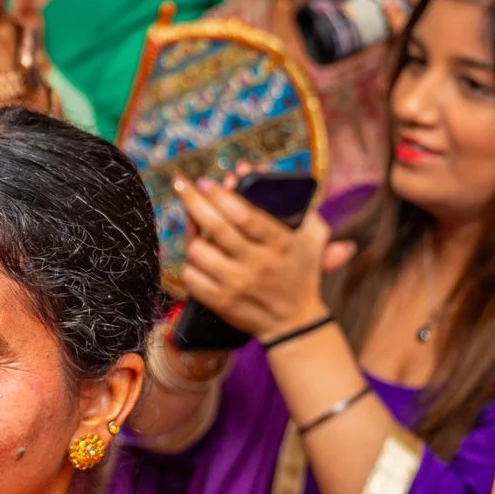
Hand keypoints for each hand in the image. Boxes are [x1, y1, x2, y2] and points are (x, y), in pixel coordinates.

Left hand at [174, 177, 347, 340]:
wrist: (295, 322)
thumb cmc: (302, 271)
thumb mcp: (313, 237)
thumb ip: (296, 203)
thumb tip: (259, 171)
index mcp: (280, 244)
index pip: (245, 215)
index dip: (223, 196)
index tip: (207, 181)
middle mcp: (258, 264)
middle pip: (216, 228)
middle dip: (193, 200)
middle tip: (182, 184)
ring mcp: (237, 285)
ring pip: (198, 251)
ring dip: (191, 234)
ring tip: (193, 222)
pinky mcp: (221, 302)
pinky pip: (191, 276)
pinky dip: (190, 262)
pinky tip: (195, 252)